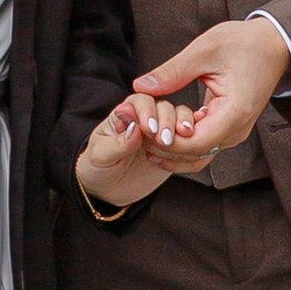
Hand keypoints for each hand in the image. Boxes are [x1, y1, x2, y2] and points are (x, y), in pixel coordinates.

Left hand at [74, 92, 196, 209]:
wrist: (108, 189)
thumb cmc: (99, 166)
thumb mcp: (101, 155)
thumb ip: (118, 142)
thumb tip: (134, 129)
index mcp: (126, 113)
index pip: (141, 101)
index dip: (147, 111)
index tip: (149, 128)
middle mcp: (147, 118)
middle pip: (165, 108)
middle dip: (168, 122)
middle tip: (164, 140)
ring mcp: (162, 133)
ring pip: (182, 121)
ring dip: (183, 130)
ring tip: (177, 145)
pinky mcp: (175, 149)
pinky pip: (190, 142)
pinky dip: (191, 146)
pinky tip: (183, 156)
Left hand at [127, 15, 290, 156]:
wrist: (273, 45)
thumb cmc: (244, 43)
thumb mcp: (205, 50)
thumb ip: (173, 72)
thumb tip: (141, 86)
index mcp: (234, 113)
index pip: (194, 143)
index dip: (166, 141)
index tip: (143, 127)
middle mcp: (236, 130)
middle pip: (194, 154)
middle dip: (163, 147)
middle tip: (135, 131)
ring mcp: (234, 132)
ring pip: (198, 155)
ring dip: (171, 149)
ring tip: (143, 136)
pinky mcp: (228, 127)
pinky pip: (202, 144)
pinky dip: (181, 142)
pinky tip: (160, 133)